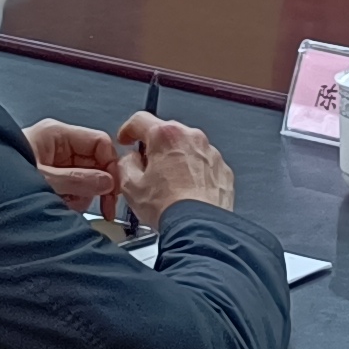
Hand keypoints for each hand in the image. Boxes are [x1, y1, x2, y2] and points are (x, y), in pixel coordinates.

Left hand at [23, 118, 120, 215]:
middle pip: (95, 163)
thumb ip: (76, 180)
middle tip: (101, 206)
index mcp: (56, 135)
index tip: (113, 188)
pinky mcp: (52, 181)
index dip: (111, 165)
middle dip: (95, 187)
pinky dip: (71, 202)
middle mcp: (58, 147)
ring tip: (65, 204)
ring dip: (81, 197)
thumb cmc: (1, 178)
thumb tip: (107, 182)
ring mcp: (55, 164)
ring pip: (86, 180)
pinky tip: (59, 206)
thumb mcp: (43, 179)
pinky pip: (73, 191)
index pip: (99, 142)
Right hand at [115, 111, 235, 220]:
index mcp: (166, 136)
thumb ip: (125, 164)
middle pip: (166, 134)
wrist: (200, 227)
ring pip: (187, 149)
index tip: (126, 139)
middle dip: (154, 148)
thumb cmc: (169, 207)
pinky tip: (186, 193)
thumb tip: (129, 161)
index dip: (128, 130)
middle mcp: (191, 138)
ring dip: (176, 161)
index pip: (139, 120)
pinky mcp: (222, 170)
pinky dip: (194, 174)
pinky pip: (204, 165)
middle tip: (145, 169)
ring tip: (168, 187)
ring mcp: (210, 153)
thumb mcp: (130, 186)